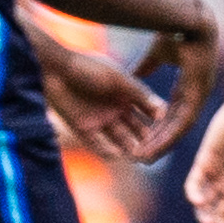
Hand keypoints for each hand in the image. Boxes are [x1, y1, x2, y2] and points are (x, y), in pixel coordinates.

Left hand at [35, 40, 166, 164]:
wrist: (54, 68)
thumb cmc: (87, 67)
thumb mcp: (118, 79)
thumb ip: (139, 94)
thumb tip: (164, 110)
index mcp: (127, 94)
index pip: (147, 112)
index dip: (157, 123)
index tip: (169, 132)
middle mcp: (116, 108)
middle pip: (135, 129)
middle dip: (145, 139)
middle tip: (155, 149)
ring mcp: (100, 119)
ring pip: (119, 139)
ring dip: (129, 147)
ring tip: (139, 156)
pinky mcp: (83, 128)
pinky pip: (98, 144)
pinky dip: (108, 151)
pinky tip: (118, 155)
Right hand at [137, 0, 223, 161]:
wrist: (187, 16)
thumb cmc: (174, 31)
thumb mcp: (156, 54)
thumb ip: (146, 67)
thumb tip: (133, 74)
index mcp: (187, 86)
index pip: (172, 114)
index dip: (158, 129)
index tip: (142, 140)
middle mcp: (195, 94)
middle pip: (176, 126)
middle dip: (158, 142)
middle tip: (142, 158)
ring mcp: (199, 95)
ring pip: (181, 129)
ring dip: (163, 144)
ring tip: (146, 158)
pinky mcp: (199, 94)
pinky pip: (185, 121)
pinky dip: (171, 136)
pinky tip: (157, 146)